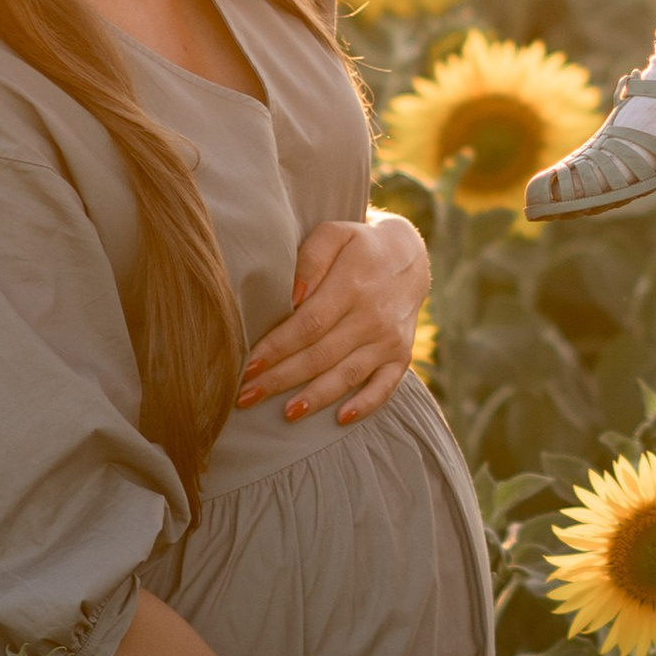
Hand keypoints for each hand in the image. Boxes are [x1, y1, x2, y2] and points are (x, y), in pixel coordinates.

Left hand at [238, 211, 430, 426]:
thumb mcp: (334, 235)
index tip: (248, 366)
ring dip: (316, 397)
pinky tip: (341, 419)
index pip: (308, 324)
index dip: (277, 348)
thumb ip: (310, 259)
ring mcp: (389, 339)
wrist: (408, 258)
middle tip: (247, 397)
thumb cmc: (357, 248)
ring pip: (348, 375)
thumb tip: (292, 296)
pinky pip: (385, 386)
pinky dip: (365, 405)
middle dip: (281, 379)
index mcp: (351, 286)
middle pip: (321, 355)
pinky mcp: (401, 355)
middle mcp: (372, 317)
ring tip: (286, 414)